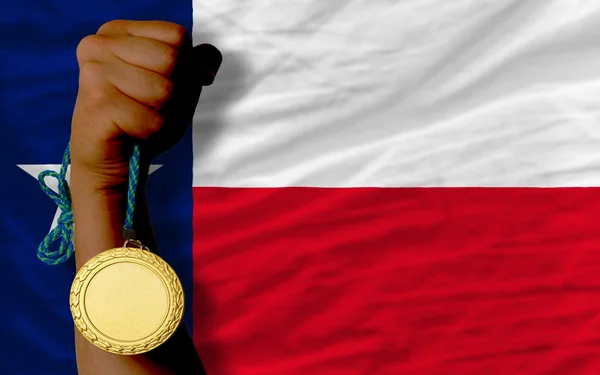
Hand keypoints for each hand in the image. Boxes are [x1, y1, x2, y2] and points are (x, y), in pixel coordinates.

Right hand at [70, 20, 220, 193]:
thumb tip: (207, 69)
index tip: (162, 83)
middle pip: (172, 59)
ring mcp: (94, 73)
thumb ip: (199, 63)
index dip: (185, 67)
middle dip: (175, 92)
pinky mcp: (97, 105)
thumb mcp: (179, 85)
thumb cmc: (145, 117)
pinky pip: (152, 119)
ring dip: (162, 113)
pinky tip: (131, 132)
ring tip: (140, 118)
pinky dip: (151, 131)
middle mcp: (100, 45)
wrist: (113, 159)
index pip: (177, 36)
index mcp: (118, 31)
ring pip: (164, 90)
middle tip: (150, 106)